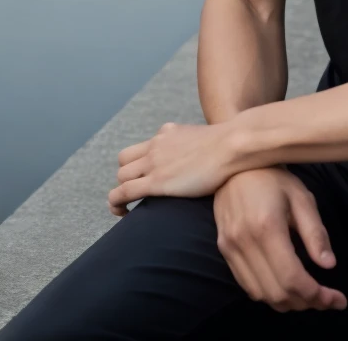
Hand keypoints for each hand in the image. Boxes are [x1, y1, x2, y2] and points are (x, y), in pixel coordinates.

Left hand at [108, 121, 231, 215]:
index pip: (143, 147)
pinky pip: (123, 192)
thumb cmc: (230, 145)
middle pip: (124, 160)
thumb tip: (206, 159)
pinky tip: (121, 214)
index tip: (146, 177)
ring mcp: (154, 162)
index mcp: (168, 133)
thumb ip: (197, 147)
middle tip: (136, 192)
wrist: (232, 145)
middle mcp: (156, 144)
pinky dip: (116, 203)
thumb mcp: (206, 138)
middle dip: (126, 176)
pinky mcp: (156, 181)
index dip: (138, 164)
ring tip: (125, 207)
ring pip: (121, 176)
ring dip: (120, 191)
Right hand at [214, 167, 346, 312]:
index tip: (338, 299)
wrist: (234, 165)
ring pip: (262, 294)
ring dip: (289, 302)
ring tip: (310, 295)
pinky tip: (286, 286)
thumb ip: (315, 232)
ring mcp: (230, 247)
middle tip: (328, 298)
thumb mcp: (301, 197)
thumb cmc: (273, 177)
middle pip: (277, 292)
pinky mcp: (224, 249)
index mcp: (266, 226)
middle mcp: (244, 241)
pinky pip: (248, 285)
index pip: (291, 278)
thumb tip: (329, 265)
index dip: (317, 295)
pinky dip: (270, 293)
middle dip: (307, 302)